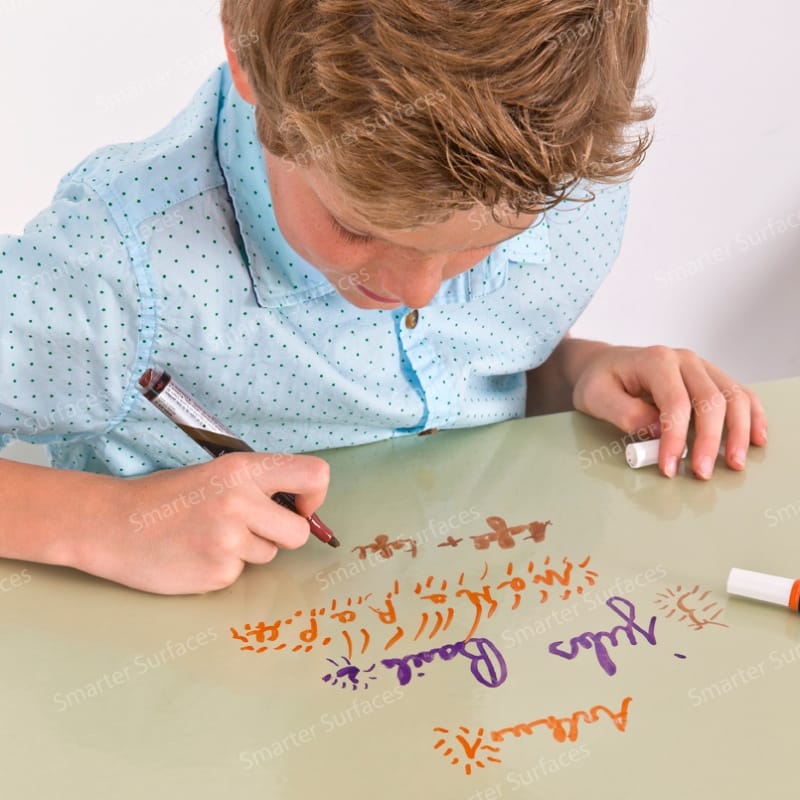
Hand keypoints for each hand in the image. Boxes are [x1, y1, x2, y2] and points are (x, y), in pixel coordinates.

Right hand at [74, 452, 329, 593]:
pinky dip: (224, 568)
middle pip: (300, 532)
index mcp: (243, 469)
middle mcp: (241, 502)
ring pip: (270, 555)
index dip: (314, 496)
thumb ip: (259, 485)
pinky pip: (240, 574)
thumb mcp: (216, 473)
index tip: (299, 506)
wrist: (112, 525)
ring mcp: (229, 540)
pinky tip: (195, 554)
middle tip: (252, 529)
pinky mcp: (217, 572)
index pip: (315, 475)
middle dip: (283, 535)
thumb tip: (301, 507)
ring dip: (248, 550)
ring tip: (209, 537)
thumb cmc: (166, 497)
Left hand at [571, 344, 766, 478]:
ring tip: (734, 463)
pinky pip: (740, 394)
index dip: (676, 438)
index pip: (676, 403)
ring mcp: (701, 367)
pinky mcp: (709, 378)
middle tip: (702, 473)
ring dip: (739, 432)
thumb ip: (624, 413)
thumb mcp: (596, 397)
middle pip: (711, 400)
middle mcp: (684, 360)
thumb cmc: (599, 381)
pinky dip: (752, 416)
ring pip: (734, 396)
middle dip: (710, 441)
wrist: (602, 364)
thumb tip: (657, 430)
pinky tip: (756, 438)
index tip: (670, 467)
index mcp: (656, 361)